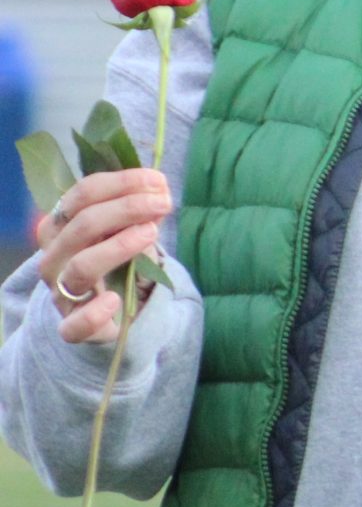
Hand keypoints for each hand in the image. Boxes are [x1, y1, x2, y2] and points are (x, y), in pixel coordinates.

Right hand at [35, 169, 169, 344]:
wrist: (107, 310)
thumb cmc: (115, 259)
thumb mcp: (126, 229)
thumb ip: (140, 210)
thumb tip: (159, 187)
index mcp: (60, 226)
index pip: (83, 195)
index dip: (121, 183)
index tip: (157, 180)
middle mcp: (53, 257)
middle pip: (83, 225)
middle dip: (127, 208)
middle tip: (163, 202)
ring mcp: (60, 292)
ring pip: (81, 266)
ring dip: (119, 246)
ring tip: (151, 232)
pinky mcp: (72, 326)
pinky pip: (75, 325)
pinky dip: (94, 312)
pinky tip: (115, 299)